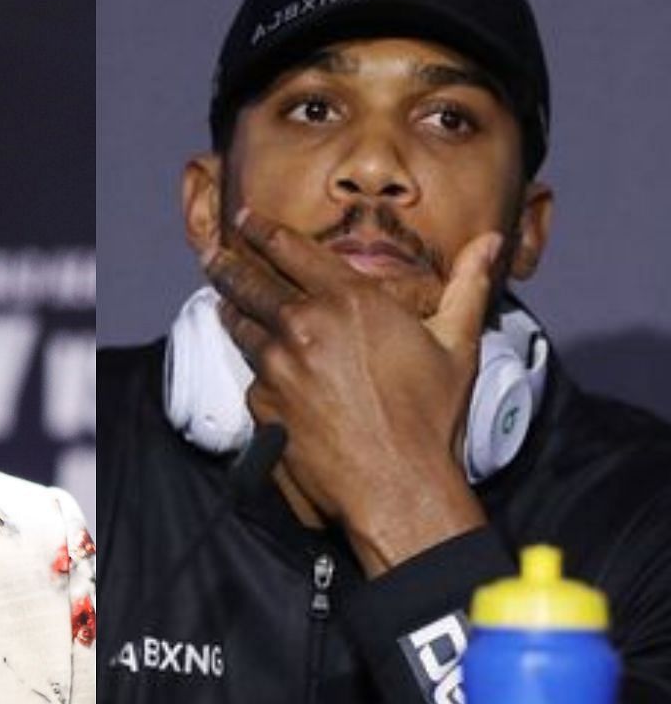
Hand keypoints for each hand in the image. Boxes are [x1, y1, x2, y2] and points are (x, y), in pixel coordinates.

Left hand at [204, 208, 495, 571]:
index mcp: (350, 300)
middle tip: (213, 254)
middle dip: (227, 264)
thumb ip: (468, 285)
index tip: (246, 219)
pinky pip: (253, 376)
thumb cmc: (431, 417)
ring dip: (232, 311)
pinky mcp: (262, 403)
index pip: (291, 250)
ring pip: (242, 327)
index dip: (263, 230)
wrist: (397, 484)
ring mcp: (277, 366)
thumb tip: (490, 240)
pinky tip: (267, 372)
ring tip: (226, 302)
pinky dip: (258, 369)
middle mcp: (304, 326)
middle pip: (249, 283)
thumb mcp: (458, 344)